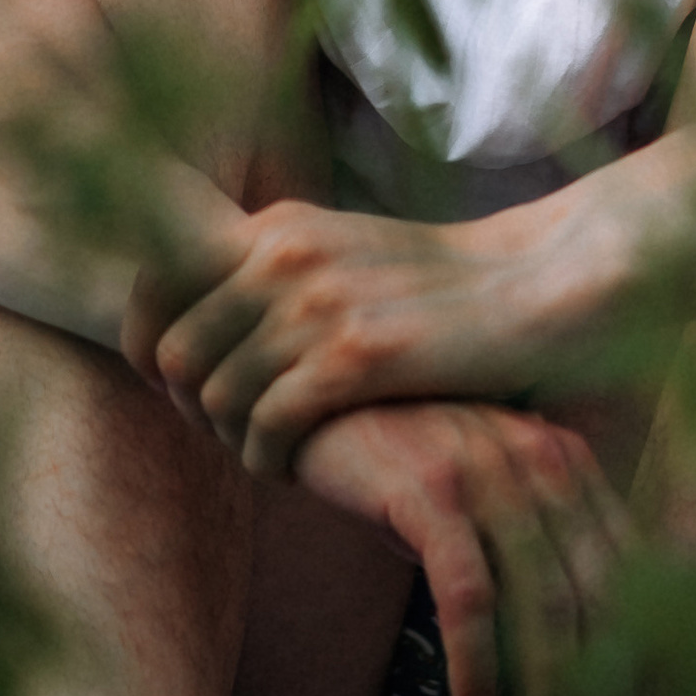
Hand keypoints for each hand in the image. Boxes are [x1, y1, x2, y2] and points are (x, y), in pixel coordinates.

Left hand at [132, 202, 561, 471]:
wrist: (546, 286)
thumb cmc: (444, 289)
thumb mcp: (345, 256)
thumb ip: (277, 274)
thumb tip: (202, 319)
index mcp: (277, 225)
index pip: (154, 286)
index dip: (149, 351)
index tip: (176, 393)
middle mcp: (284, 253)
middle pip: (173, 353)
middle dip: (191, 410)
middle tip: (233, 437)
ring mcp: (317, 303)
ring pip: (217, 399)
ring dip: (234, 443)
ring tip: (272, 455)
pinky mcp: (356, 358)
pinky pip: (267, 428)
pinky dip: (269, 461)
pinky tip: (297, 470)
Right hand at [289, 402, 628, 695]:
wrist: (315, 395)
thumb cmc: (402, 456)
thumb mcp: (480, 492)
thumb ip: (526, 546)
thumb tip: (570, 648)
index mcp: (569, 461)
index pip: (629, 568)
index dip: (642, 651)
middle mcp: (543, 459)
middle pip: (602, 593)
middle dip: (609, 687)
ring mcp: (488, 471)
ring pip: (546, 601)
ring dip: (554, 689)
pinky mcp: (428, 490)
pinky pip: (467, 591)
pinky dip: (477, 658)